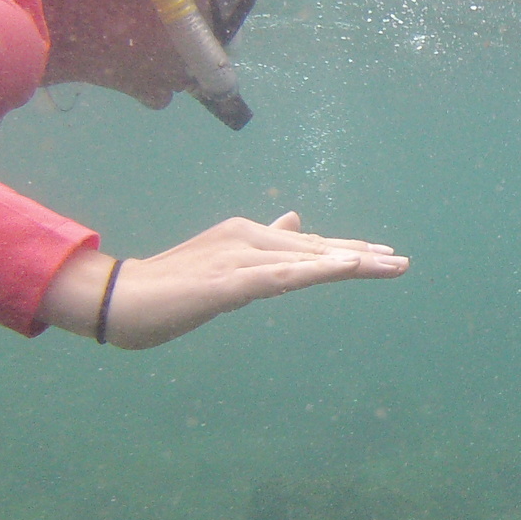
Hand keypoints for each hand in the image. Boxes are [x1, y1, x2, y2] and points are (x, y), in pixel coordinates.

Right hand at [41, 212, 407, 348]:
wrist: (117, 298)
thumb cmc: (169, 286)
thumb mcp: (223, 264)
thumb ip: (260, 246)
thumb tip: (296, 221)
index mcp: (247, 235)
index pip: (309, 245)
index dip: (348, 251)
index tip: (385, 256)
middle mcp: (247, 238)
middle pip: (316, 250)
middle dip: (362, 258)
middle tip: (403, 263)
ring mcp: (238, 258)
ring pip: (306, 261)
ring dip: (350, 263)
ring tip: (389, 267)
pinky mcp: (227, 282)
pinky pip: (280, 277)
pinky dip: (315, 271)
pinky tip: (345, 269)